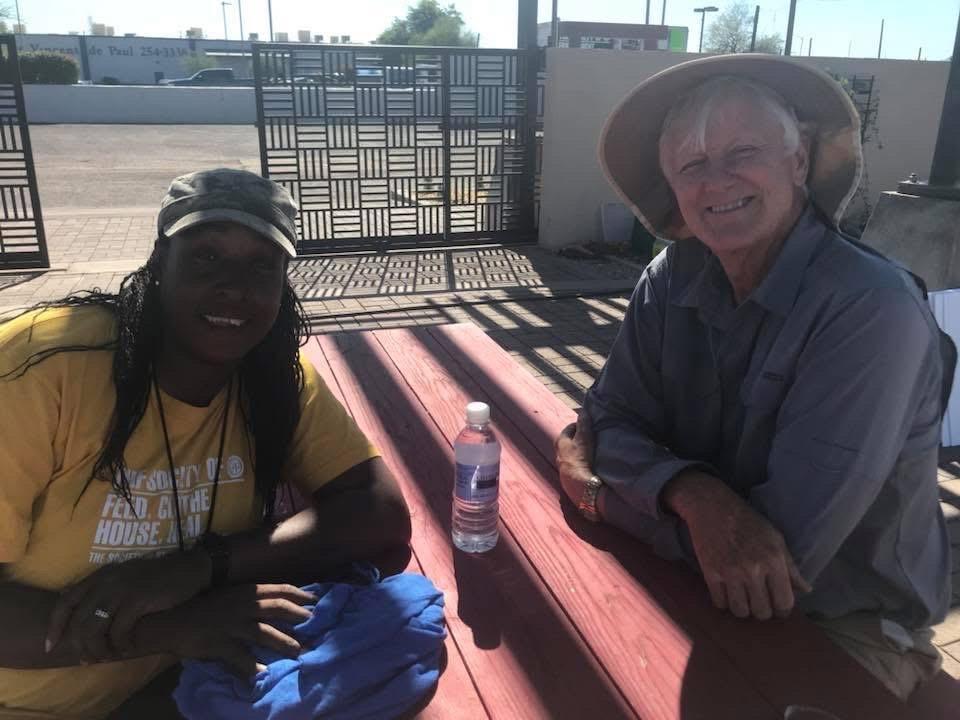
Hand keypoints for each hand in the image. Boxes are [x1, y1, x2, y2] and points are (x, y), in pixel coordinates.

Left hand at [46, 549, 210, 662]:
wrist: (189, 569)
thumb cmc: (157, 578)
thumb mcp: (125, 579)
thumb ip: (105, 593)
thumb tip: (83, 620)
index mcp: (100, 576)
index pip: (66, 602)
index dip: (55, 626)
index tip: (51, 646)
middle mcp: (106, 581)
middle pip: (79, 621)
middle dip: (80, 645)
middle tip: (87, 659)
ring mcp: (121, 590)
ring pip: (95, 629)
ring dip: (98, 649)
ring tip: (107, 657)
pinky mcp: (138, 600)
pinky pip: (119, 631)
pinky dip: (121, 645)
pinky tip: (129, 648)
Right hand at [143, 583, 316, 677]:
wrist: (169, 619)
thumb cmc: (201, 607)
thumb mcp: (228, 597)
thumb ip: (249, 599)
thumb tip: (273, 604)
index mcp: (244, 592)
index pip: (278, 590)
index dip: (298, 594)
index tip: (314, 599)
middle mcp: (241, 605)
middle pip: (276, 608)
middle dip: (297, 616)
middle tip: (312, 624)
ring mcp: (230, 625)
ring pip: (263, 632)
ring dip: (283, 642)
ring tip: (297, 651)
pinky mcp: (219, 644)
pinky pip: (239, 657)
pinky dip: (252, 667)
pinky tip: (262, 674)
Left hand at [555, 410, 596, 506]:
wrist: (579, 484)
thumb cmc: (580, 458)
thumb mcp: (584, 438)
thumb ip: (584, 424)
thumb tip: (583, 411)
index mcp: (560, 441)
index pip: (569, 428)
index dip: (579, 425)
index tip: (588, 425)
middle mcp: (558, 452)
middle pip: (568, 440)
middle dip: (578, 437)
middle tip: (589, 436)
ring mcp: (561, 464)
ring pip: (570, 452)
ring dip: (578, 449)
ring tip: (589, 449)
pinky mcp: (567, 475)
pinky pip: (573, 463)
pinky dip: (579, 460)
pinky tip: (586, 463)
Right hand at [665, 472, 811, 620]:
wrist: (712, 506)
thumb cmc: (747, 521)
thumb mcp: (775, 538)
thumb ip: (791, 567)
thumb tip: (806, 590)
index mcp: (773, 561)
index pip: (784, 602)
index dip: (783, 610)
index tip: (778, 607)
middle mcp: (753, 569)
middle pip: (762, 612)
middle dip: (763, 611)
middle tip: (759, 602)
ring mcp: (730, 573)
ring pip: (740, 611)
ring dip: (743, 609)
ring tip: (743, 599)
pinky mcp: (710, 573)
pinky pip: (720, 603)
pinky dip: (724, 602)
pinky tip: (726, 591)